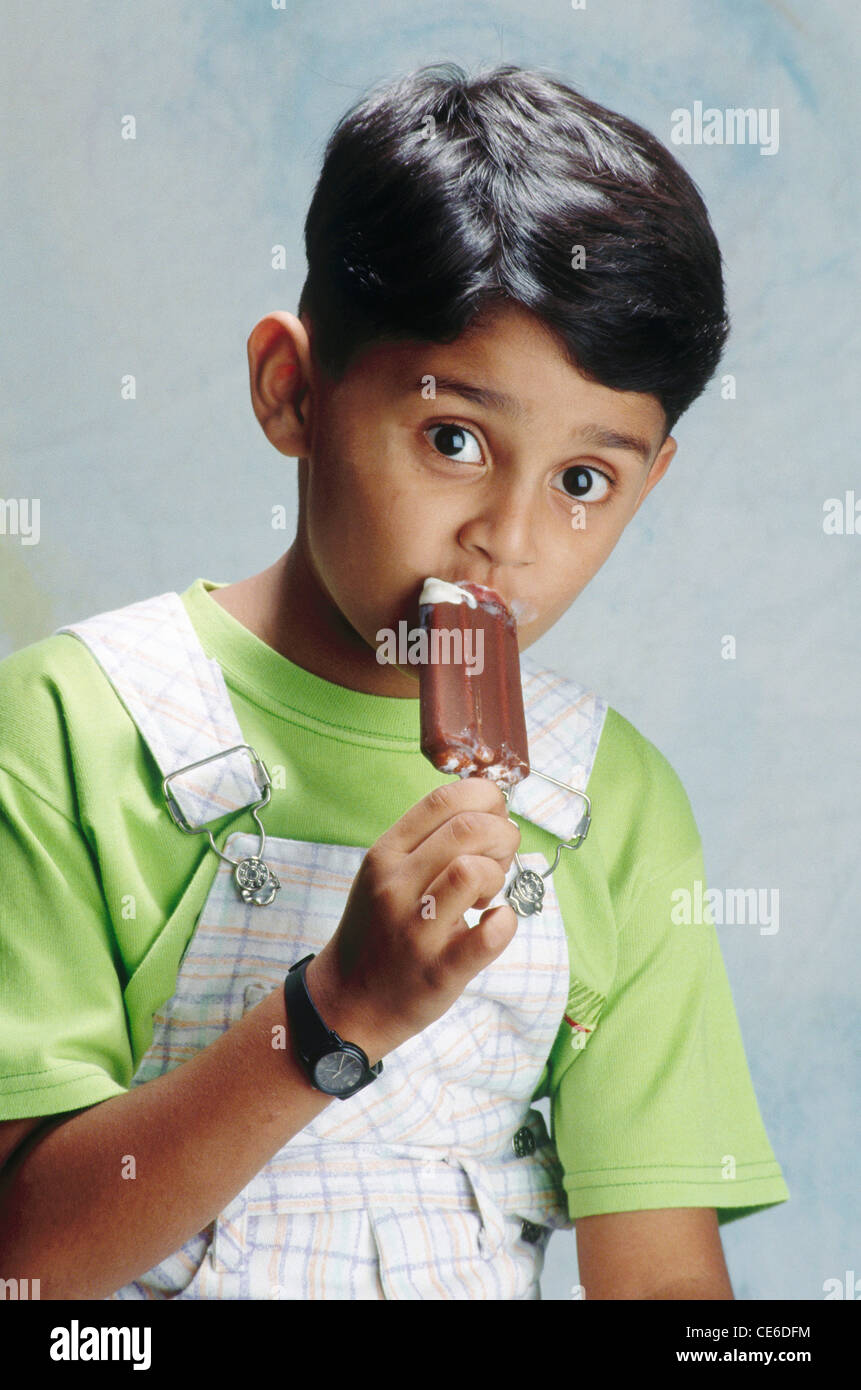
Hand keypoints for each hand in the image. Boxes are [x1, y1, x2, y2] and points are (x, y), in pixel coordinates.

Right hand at [305, 777, 520, 1058]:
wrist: (347, 1001)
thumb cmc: (378, 930)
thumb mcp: (386, 873)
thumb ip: (429, 841)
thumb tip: (490, 812)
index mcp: (385, 854)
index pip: (443, 799)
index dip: (484, 797)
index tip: (495, 817)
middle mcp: (396, 885)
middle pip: (468, 828)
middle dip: (502, 834)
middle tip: (501, 857)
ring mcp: (417, 930)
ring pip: (472, 872)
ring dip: (497, 875)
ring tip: (487, 893)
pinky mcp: (440, 971)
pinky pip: (490, 935)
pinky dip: (506, 922)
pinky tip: (495, 922)